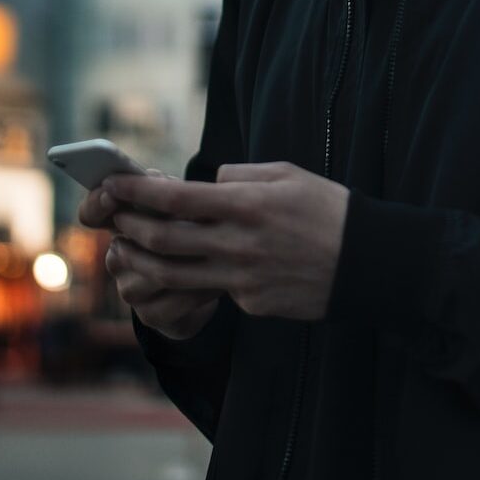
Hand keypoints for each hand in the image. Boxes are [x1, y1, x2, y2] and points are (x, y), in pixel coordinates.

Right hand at [77, 170, 220, 338]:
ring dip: (187, 264)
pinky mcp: (150, 315)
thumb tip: (156, 181)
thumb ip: (164, 191)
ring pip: (152, 274)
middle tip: (193, 224)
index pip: (91, 213)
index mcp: (119, 224)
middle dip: (162, 232)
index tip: (111, 194)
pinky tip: (220, 282)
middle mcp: (117, 258)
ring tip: (217, 254)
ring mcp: (130, 289)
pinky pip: (172, 302)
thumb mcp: (182, 204)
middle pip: (128, 245)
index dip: (97, 204)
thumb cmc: (193, 229)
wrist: (209, 282)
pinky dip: (199, 290)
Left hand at [100, 161, 349, 321]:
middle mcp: (238, 244)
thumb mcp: (288, 175)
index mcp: (247, 205)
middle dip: (130, 226)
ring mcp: (242, 279)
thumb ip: (241, 177)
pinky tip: (193, 269)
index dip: (137, 192)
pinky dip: (197, 278)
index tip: (112, 184)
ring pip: (174, 275)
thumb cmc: (328, 210)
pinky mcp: (250, 303)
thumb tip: (208, 184)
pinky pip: (213, 290)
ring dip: (142, 262)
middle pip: (164, 239)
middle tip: (115, 217)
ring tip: (127, 250)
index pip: (175, 199)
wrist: (367, 263)